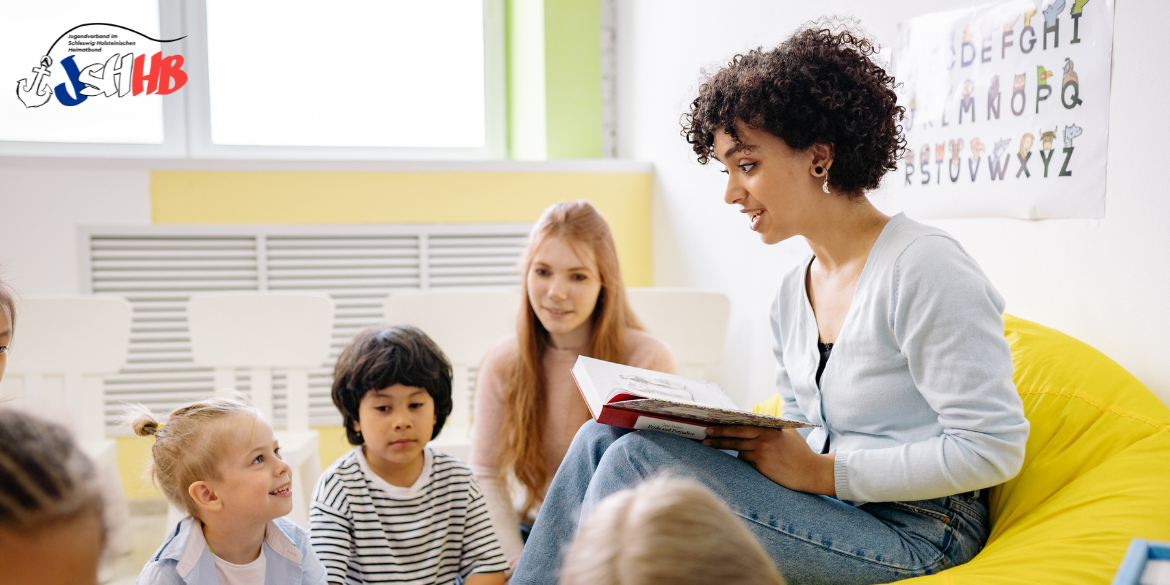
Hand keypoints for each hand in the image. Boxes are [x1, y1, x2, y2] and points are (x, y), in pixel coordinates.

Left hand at [703, 426, 835, 495]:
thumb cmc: (801, 453)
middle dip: (717, 436)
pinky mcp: (762, 467)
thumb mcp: (789, 433)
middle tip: (705, 436)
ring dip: (727, 448)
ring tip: (710, 446)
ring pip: (738, 450)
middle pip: (735, 437)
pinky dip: (744, 460)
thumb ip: (774, 427)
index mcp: (769, 429)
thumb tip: (758, 420)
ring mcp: (762, 454)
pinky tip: (742, 459)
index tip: (712, 425)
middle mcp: (764, 440)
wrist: (811, 472)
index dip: (725, 426)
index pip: (742, 425)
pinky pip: (746, 462)